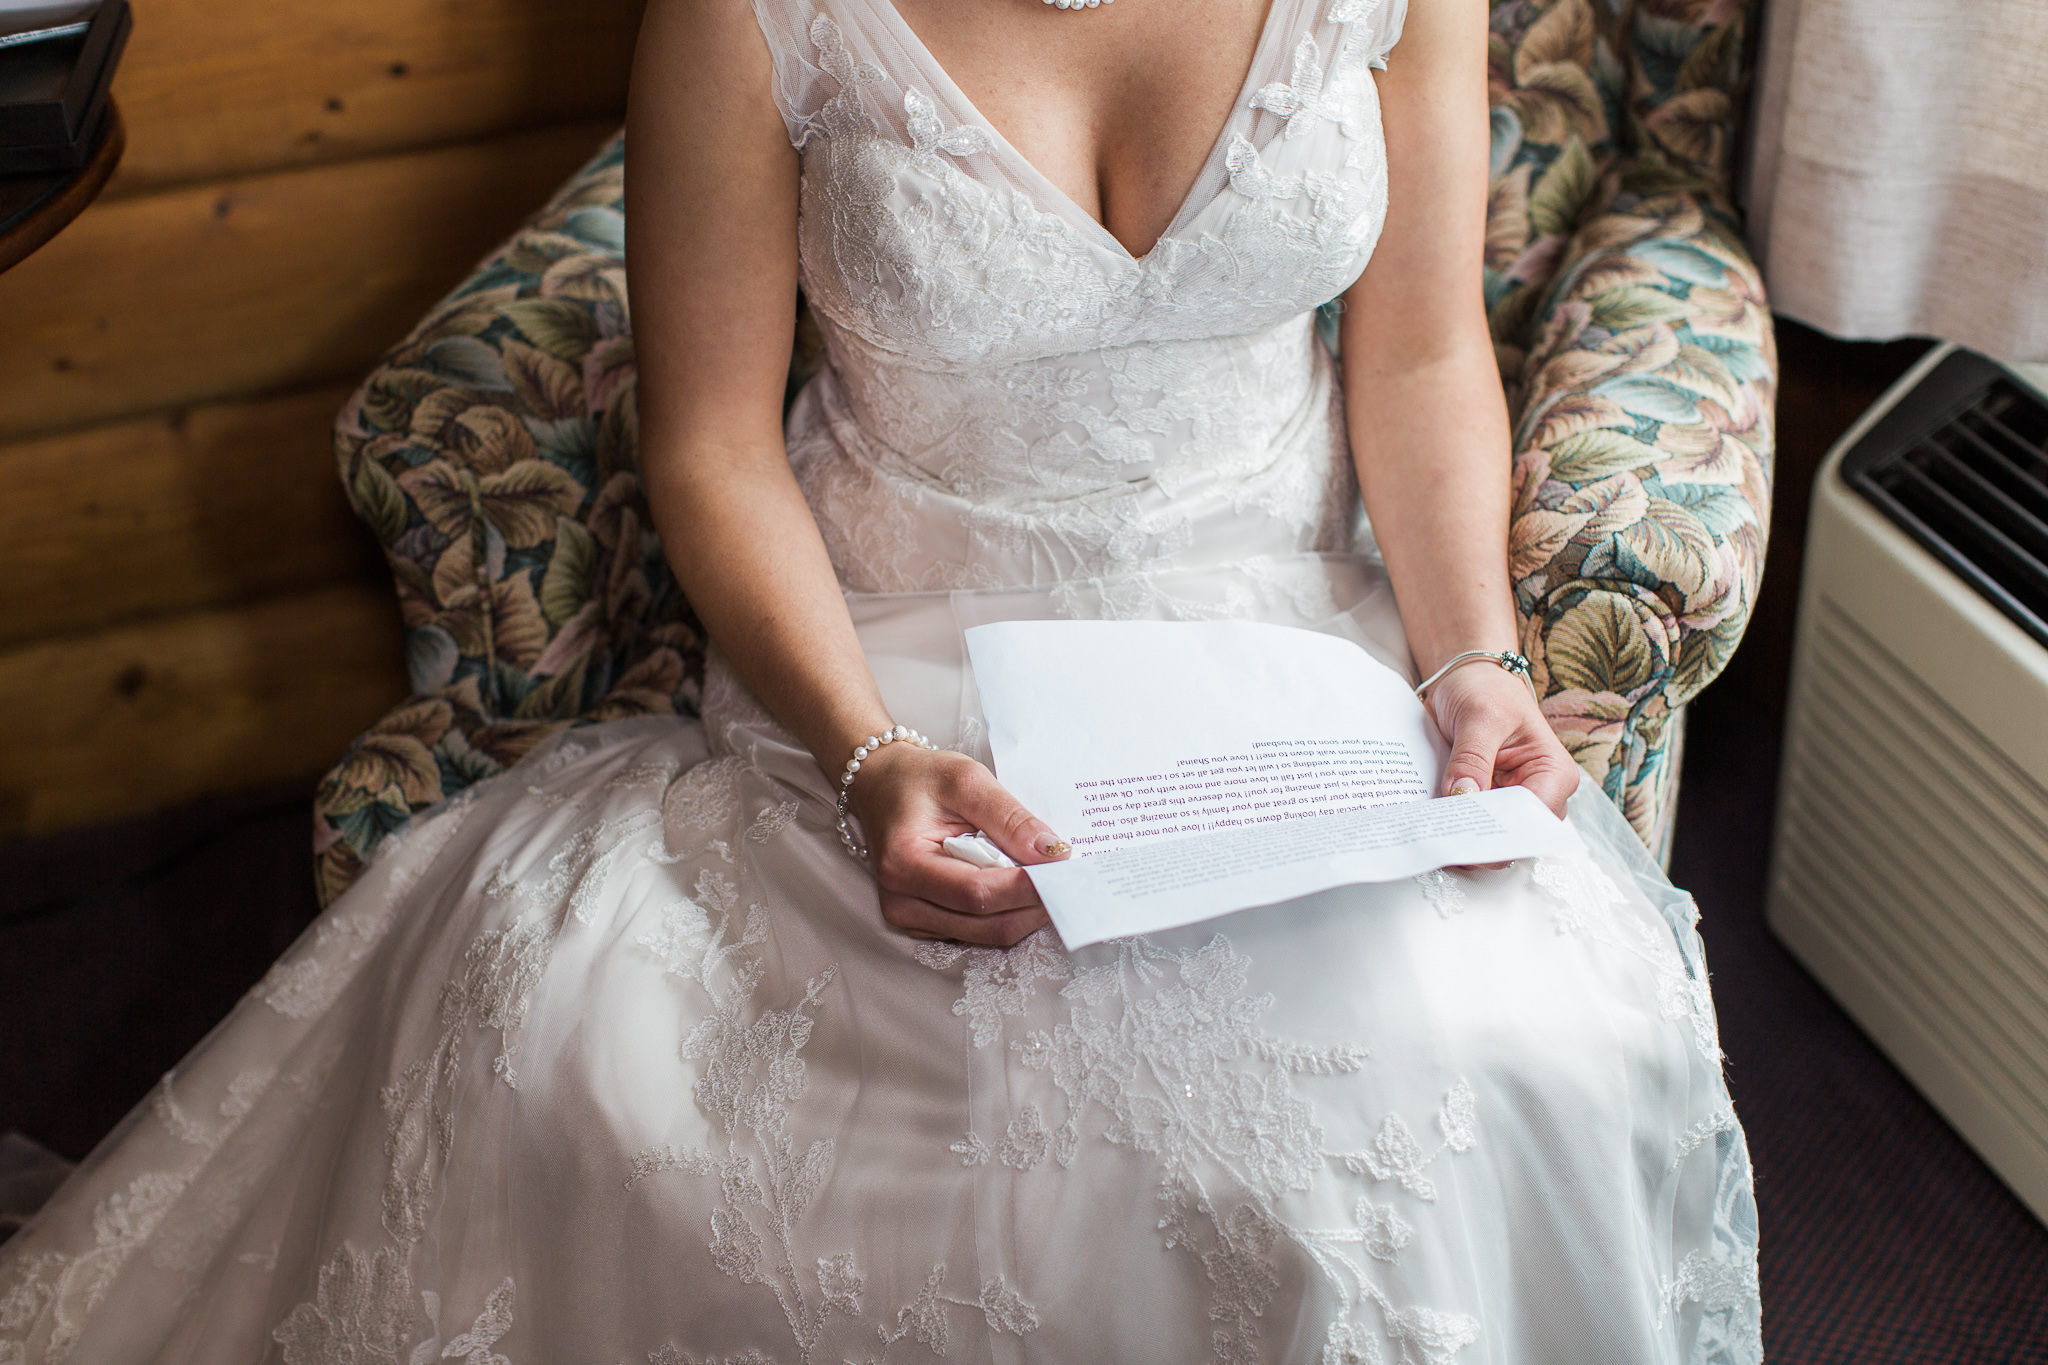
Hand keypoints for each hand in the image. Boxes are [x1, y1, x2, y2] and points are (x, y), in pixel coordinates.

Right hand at [843, 743, 1070, 946]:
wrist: (881, 786)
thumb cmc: (919, 779)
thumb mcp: (966, 779)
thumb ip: (1009, 817)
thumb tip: (1052, 853)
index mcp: (904, 864)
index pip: (979, 894)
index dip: (1028, 888)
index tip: (1066, 869)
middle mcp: (902, 902)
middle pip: (989, 923)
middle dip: (1035, 904)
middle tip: (1070, 877)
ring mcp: (912, 918)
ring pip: (989, 934)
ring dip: (1026, 911)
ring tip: (1049, 878)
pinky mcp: (926, 923)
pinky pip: (980, 930)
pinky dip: (1009, 912)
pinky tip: (1022, 886)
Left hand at [1424, 662, 1576, 818]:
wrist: (1468, 680)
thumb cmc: (1487, 689)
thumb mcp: (1480, 716)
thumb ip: (1472, 757)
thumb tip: (1463, 796)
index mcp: (1554, 772)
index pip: (1535, 814)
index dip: (1503, 828)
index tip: (1467, 831)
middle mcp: (1539, 792)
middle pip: (1515, 833)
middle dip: (1481, 836)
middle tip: (1443, 833)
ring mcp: (1510, 799)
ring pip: (1491, 833)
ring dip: (1463, 832)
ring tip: (1433, 828)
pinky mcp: (1485, 800)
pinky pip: (1470, 821)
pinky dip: (1452, 822)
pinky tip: (1431, 820)